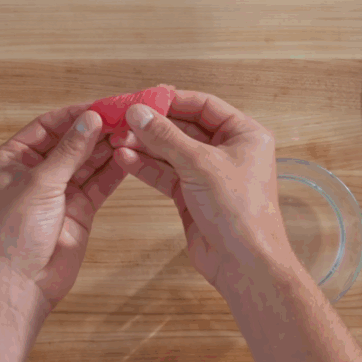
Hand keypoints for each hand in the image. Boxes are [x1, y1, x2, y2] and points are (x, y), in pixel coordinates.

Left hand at [0, 106, 125, 308]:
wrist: (20, 283)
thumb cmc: (12, 234)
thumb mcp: (39, 184)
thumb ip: (69, 151)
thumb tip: (90, 119)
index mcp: (12, 160)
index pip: (47, 127)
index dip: (73, 116)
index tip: (100, 106)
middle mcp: (35, 173)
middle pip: (70, 143)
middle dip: (94, 130)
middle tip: (122, 117)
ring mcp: (58, 192)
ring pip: (86, 162)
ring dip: (106, 148)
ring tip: (130, 133)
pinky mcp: (78, 210)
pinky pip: (98, 184)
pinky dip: (112, 171)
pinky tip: (128, 156)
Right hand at [110, 90, 292, 288]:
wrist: (243, 263)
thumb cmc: (239, 211)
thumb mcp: (199, 164)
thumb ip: (166, 137)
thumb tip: (139, 113)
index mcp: (245, 135)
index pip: (204, 106)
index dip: (173, 101)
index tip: (143, 99)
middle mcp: (228, 152)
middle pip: (184, 128)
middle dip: (153, 126)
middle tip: (123, 120)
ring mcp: (209, 175)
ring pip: (171, 152)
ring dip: (145, 146)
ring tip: (116, 139)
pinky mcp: (193, 196)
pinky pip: (166, 174)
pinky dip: (146, 167)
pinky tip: (125, 158)